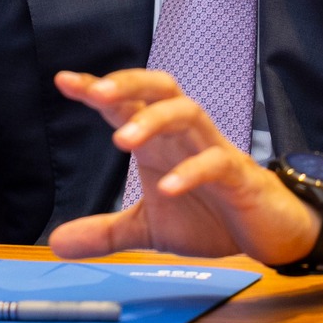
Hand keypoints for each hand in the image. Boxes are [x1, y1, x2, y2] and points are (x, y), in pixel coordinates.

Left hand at [46, 70, 318, 266]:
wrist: (267, 234)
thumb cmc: (209, 217)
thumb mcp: (148, 228)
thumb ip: (105, 231)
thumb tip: (56, 241)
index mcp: (160, 140)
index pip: (127, 104)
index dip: (96, 89)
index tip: (63, 80)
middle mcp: (183, 135)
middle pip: (159, 88)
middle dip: (129, 83)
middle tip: (96, 92)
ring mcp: (213, 149)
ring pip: (186, 112)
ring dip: (154, 120)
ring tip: (120, 140)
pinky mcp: (238, 175)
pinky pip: (215, 162)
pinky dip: (190, 172)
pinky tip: (167, 188)